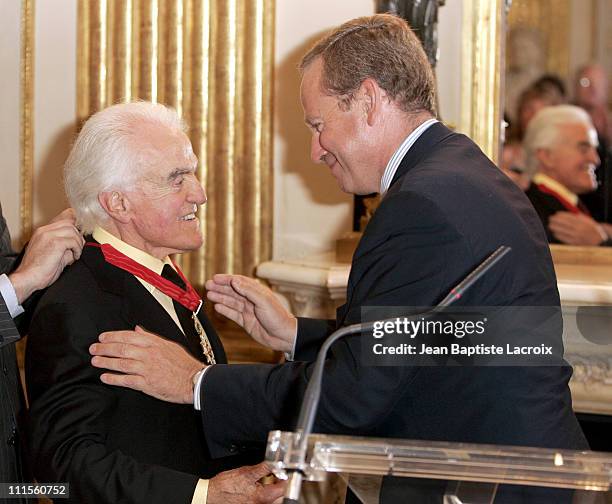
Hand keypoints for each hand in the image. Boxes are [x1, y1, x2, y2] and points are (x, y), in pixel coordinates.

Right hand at [9, 208, 83, 302]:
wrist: (27, 279)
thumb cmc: (38, 271)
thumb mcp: (54, 255)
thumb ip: (65, 248)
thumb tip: (76, 247)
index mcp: (43, 232)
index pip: (63, 218)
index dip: (75, 225)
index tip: (79, 237)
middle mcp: (44, 230)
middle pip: (70, 223)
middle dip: (77, 236)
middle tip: (78, 249)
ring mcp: (48, 235)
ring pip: (72, 230)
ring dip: (78, 243)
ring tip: (75, 254)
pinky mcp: (54, 243)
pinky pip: (73, 240)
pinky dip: (77, 249)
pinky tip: (74, 257)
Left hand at [89, 326, 203, 403]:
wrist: (194, 380)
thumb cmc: (183, 364)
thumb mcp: (169, 345)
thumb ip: (151, 337)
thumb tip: (137, 330)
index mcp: (155, 343)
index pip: (129, 336)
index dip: (113, 336)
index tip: (103, 337)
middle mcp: (149, 354)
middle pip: (122, 348)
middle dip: (105, 348)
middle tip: (94, 348)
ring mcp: (147, 369)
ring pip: (121, 363)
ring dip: (106, 361)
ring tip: (95, 361)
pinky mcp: (147, 383)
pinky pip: (126, 380)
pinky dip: (114, 378)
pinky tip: (105, 377)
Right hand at [205, 274, 296, 352]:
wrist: (283, 336)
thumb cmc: (278, 317)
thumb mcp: (264, 301)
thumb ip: (249, 291)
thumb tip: (235, 281)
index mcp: (257, 292)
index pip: (239, 282)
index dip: (227, 279)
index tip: (215, 278)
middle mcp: (252, 300)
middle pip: (233, 291)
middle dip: (220, 287)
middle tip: (208, 285)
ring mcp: (248, 311)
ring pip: (231, 302)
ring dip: (220, 297)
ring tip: (209, 294)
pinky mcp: (246, 321)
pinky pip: (233, 314)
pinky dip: (224, 310)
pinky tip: (217, 307)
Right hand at [208, 462, 284, 503]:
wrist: (212, 494)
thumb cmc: (226, 485)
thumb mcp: (247, 471)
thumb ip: (264, 468)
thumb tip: (276, 464)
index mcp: (262, 497)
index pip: (283, 488)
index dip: (285, 477)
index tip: (283, 470)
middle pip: (277, 492)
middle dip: (275, 481)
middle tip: (270, 472)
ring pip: (270, 495)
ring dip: (268, 485)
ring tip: (259, 479)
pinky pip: (262, 498)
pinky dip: (261, 490)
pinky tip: (254, 485)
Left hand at [548, 211, 605, 245]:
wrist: (599, 237)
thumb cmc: (590, 227)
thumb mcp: (585, 219)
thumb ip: (574, 216)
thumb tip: (560, 214)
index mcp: (581, 221)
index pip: (567, 217)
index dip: (559, 216)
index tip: (555, 214)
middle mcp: (578, 228)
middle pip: (562, 223)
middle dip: (554, 221)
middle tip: (550, 219)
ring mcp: (576, 235)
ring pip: (561, 231)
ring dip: (554, 228)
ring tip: (551, 225)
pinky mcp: (574, 242)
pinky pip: (563, 238)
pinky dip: (558, 235)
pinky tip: (555, 233)